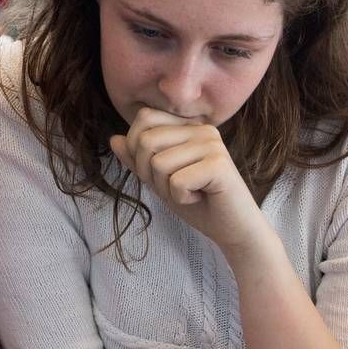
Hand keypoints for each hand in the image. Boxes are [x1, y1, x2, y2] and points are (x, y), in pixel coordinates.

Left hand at [109, 107, 259, 248]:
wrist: (233, 229)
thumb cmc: (198, 203)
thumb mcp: (160, 180)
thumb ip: (137, 159)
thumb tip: (114, 139)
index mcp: (188, 126)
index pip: (144, 119)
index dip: (138, 150)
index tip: (161, 173)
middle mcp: (202, 129)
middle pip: (146, 141)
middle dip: (150, 173)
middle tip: (176, 187)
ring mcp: (212, 144)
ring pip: (158, 163)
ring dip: (166, 188)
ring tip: (191, 192)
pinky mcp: (219, 164)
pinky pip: (176, 181)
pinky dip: (181, 198)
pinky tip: (200, 198)